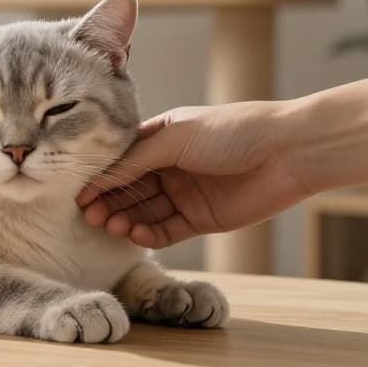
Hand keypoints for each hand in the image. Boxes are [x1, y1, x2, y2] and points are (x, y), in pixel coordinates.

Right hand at [76, 102, 310, 248]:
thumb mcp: (175, 137)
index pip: (121, 162)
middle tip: (90, 216)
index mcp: (162, 139)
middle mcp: (170, 167)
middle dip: (109, 203)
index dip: (101, 179)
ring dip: (125, 219)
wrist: (288, 152)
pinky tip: (137, 235)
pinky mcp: (202, 219)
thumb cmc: (232, 132)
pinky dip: (149, 234)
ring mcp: (185, 194)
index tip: (80, 195)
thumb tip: (99, 179)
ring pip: (144, 212)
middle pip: (129, 190)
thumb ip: (136, 160)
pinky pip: (167, 230)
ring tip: (112, 227)